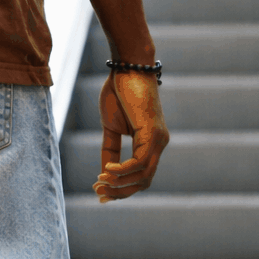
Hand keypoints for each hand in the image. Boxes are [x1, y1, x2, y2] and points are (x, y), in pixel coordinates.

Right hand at [94, 70, 168, 202]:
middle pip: (143, 182)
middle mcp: (159, 144)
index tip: (99, 192)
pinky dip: (121, 170)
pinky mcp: (153, 133)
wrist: (127, 66)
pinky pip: (138, 163)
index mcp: (150, 143)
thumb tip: (105, 173)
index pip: (140, 176)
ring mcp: (159, 140)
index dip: (121, 189)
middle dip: (120, 192)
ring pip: (143, 176)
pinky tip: (106, 170)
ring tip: (100, 181)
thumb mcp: (111, 127)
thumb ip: (110, 149)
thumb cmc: (119, 91)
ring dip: (119, 184)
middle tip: (99, 192)